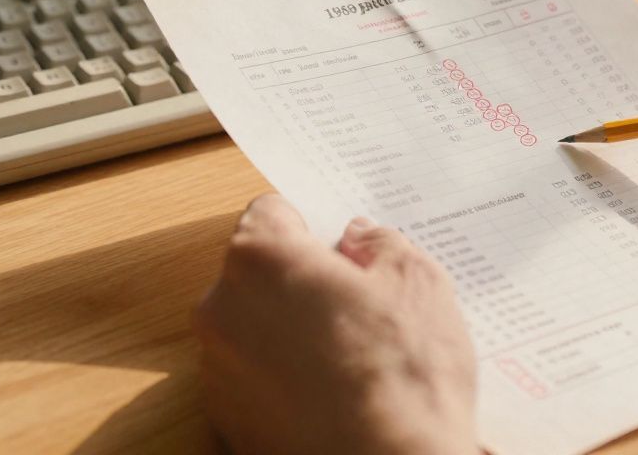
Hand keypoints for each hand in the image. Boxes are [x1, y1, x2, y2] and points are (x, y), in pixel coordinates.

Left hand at [194, 194, 478, 453]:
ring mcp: (219, 372)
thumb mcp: (418, 283)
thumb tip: (359, 239)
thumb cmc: (403, 377)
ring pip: (256, 328)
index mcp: (260, 260)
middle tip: (361, 305)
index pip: (271, 213)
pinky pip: (256, 380)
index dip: (313, 226)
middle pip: (259, 273)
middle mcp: (222, 311)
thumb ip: (382, 244)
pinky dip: (286, 381)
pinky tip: (335, 395)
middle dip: (303, 280)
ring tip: (354, 358)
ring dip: (293, 332)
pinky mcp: (226, 423)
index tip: (344, 249)